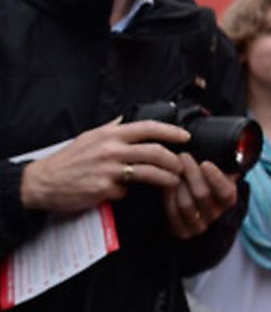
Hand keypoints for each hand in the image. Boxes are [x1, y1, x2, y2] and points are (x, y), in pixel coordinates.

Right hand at [18, 118, 191, 211]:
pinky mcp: (104, 189)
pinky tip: (124, 192)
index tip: (185, 137)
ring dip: (167, 179)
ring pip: (149, 173)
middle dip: (174, 160)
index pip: (148, 128)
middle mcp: (111, 150)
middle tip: (182, 165)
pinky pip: (126, 191)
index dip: (171, 131)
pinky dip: (128, 192)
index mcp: (110, 134)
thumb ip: (113, 128)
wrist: (43, 182)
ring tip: (173, 182)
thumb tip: (132, 118)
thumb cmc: (69, 159)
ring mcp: (109, 170)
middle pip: (155, 152)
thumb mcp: (91, 136)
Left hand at [163, 157, 238, 240]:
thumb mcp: (218, 172)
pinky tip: (164, 183)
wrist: (189, 205)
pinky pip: (172, 214)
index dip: (215, 178)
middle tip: (182, 156)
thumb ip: (226, 163)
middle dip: (191, 173)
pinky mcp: (182, 232)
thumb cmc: (204, 181)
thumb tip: (236, 146)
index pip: (226, 191)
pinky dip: (167, 197)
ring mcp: (199, 226)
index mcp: (228, 201)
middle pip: (202, 194)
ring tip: (171, 167)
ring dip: (177, 183)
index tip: (205, 163)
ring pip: (186, 204)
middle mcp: (216, 215)